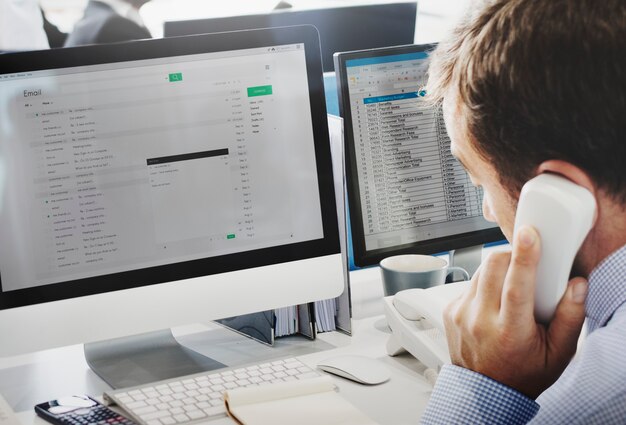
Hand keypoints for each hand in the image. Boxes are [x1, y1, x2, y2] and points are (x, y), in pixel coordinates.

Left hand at [443, 226, 587, 397]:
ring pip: (480, 271)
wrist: (485, 392)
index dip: (524, 257)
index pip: (515, 286)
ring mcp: (462, 314)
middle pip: (492, 266)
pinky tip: (493, 302)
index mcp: (510, 332)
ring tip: (510, 290)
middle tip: (524, 263)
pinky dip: (484, 284)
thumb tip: (576, 286)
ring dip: (497, 270)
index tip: (529, 235)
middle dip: (511, 255)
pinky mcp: (450, 310)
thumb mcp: (557, 354)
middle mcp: (480, 320)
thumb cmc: (522, 373)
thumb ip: (570, 318)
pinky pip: (469, 283)